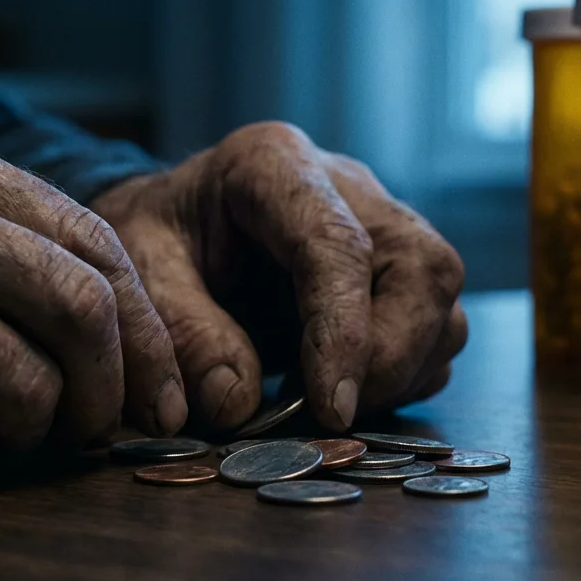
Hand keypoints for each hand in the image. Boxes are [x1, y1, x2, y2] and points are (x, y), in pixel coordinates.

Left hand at [92, 122, 466, 431]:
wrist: (171, 220)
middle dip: (391, 356)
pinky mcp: (399, 269)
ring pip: (442, 301)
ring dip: (402, 371)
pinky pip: (435, 328)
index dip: (345, 331)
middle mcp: (347, 185)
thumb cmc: (154, 238)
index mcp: (273, 165)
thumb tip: (238, 405)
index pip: (340, 245)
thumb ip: (183, 334)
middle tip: (332, 415)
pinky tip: (339, 391)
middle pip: (423, 267)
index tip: (328, 407)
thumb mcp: (139, 275)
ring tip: (325, 406)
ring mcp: (383, 224)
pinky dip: (402, 375)